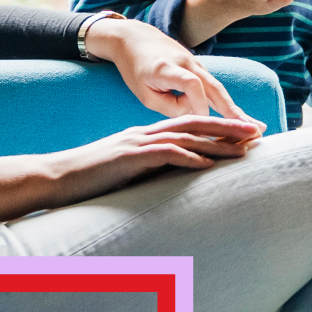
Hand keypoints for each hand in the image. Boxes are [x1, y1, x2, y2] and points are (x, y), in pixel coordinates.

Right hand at [0, 115, 260, 222]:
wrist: (53, 179)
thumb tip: (168, 186)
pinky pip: (163, 155)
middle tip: (258, 132)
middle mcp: (142, 135)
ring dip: (218, 141)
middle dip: (227, 128)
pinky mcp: (127, 158)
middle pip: (193, 125)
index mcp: (142, 137)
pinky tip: (208, 164)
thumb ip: (145, 174)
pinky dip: (188, 157)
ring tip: (245, 147)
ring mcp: (135, 144)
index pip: (186, 127)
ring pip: (185, 137)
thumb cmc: (85, 184)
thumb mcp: (121, 175)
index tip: (244, 135)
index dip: (217, 130)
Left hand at [83, 15, 265, 125]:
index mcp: (166, 68)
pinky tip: (239, 119)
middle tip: (252, 131)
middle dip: (233, 111)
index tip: (201, 122)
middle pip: (213, 87)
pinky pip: (213, 87)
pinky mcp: (198, 67)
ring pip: (218, 89)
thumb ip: (169, 108)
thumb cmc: (135, 68)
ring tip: (256, 128)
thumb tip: (197, 117)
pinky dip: (226, 103)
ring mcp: (195, 63)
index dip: (198, 104)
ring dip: (235, 109)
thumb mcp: (143, 93)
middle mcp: (186, 62)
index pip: (190, 83)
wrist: (134, 37)